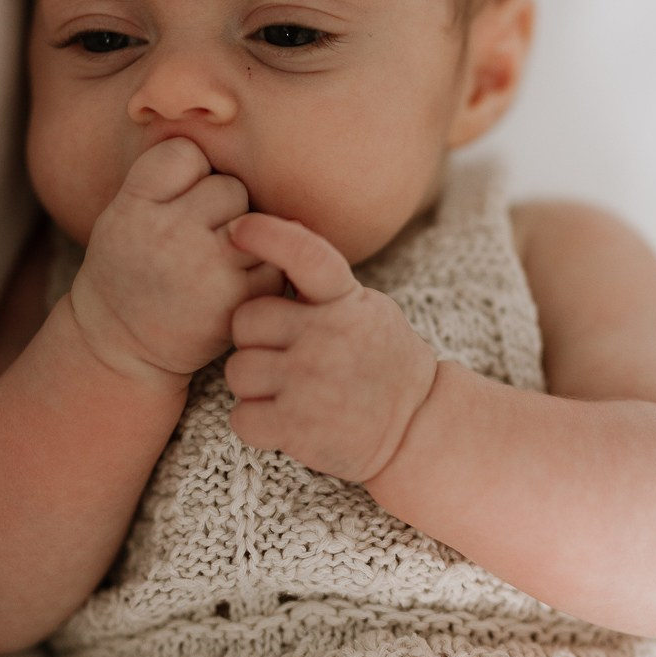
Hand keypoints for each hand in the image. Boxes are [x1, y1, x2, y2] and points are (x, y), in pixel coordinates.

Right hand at [68, 139, 283, 381]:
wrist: (122, 347)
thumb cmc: (131, 268)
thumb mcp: (123, 213)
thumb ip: (163, 176)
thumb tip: (220, 122)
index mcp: (133, 207)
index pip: (185, 152)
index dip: (187, 173)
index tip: (173, 202)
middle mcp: (166, 234)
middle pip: (228, 186)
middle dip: (220, 208)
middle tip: (194, 241)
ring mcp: (204, 269)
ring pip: (256, 221)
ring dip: (246, 239)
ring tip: (213, 264)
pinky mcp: (235, 301)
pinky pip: (273, 262)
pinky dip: (262, 272)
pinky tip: (232, 286)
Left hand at [224, 214, 438, 482]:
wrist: (416, 425)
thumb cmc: (378, 360)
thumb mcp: (364, 308)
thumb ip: (322, 285)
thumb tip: (271, 234)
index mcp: (345, 300)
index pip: (306, 255)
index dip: (269, 235)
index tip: (238, 228)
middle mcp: (328, 336)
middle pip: (245, 321)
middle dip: (254, 339)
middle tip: (282, 355)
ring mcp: (311, 382)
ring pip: (238, 372)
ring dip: (253, 385)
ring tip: (288, 391)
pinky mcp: (299, 428)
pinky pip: (241, 418)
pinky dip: (255, 423)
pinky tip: (284, 421)